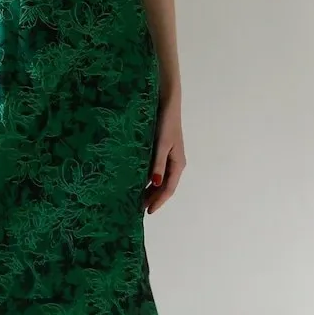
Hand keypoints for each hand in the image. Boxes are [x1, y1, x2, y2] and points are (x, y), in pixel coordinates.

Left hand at [144, 94, 184, 214]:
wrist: (166, 102)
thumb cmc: (165, 122)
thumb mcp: (161, 144)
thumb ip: (158, 164)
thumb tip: (155, 184)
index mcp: (177, 164)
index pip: (168, 189)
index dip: (159, 201)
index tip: (148, 212)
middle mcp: (174, 163)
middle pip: (164, 186)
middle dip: (153, 198)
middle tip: (137, 209)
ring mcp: (168, 157)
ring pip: (159, 179)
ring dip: (149, 190)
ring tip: (136, 199)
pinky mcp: (161, 151)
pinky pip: (155, 170)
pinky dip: (147, 178)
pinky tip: (137, 181)